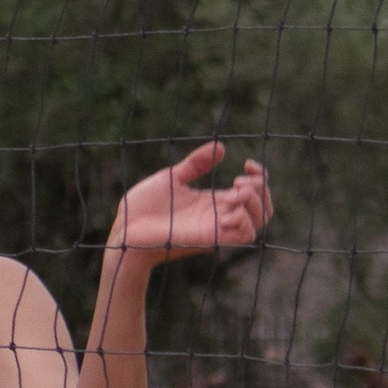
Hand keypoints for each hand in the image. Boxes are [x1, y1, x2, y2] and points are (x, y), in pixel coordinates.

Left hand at [105, 143, 273, 270]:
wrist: (124, 228)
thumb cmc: (143, 207)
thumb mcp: (172, 178)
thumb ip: (196, 164)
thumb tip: (220, 147)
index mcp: (212, 202)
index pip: (252, 194)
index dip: (260, 178)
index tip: (247, 163)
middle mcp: (219, 216)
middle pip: (263, 209)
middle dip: (261, 190)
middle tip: (238, 180)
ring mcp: (216, 228)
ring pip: (259, 222)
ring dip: (255, 203)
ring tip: (235, 192)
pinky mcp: (209, 239)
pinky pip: (244, 236)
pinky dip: (244, 221)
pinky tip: (227, 210)